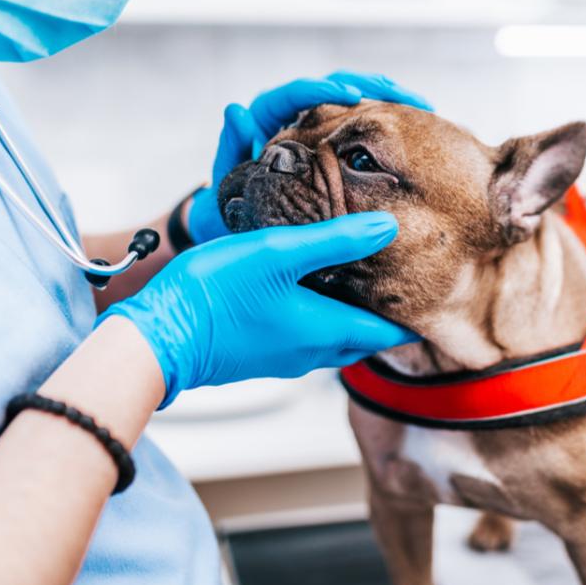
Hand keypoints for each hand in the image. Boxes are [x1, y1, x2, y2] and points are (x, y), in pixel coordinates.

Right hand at [100, 212, 417, 406]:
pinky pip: (305, 338)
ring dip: (350, 315)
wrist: (158, 338)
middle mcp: (312, 353)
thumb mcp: (280, 254)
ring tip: (357, 279)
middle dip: (382, 316)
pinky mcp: (260, 353)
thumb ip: (337, 239)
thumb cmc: (217, 294)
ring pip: (334, 338)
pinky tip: (307, 288)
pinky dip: (319, 316)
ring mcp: (284, 357)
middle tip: (396, 282)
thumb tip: (389, 227)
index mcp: (327, 331)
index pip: (388, 333)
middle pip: (364, 339)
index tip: (427, 292)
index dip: (410, 315)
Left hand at [187, 71, 430, 244]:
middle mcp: (297, 114)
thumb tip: (235, 109)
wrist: (236, 227)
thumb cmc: (227, 207)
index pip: (297, 92)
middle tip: (408, 97)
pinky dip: (390, 124)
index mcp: (268, 115)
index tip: (351, 96)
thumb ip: (232, 148)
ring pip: (359, 100)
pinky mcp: (336, 144)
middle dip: (374, 86)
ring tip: (425, 109)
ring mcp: (319, 127)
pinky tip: (419, 130)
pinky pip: (365, 126)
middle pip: (338, 84)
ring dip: (391, 100)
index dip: (324, 90)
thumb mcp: (229, 178)